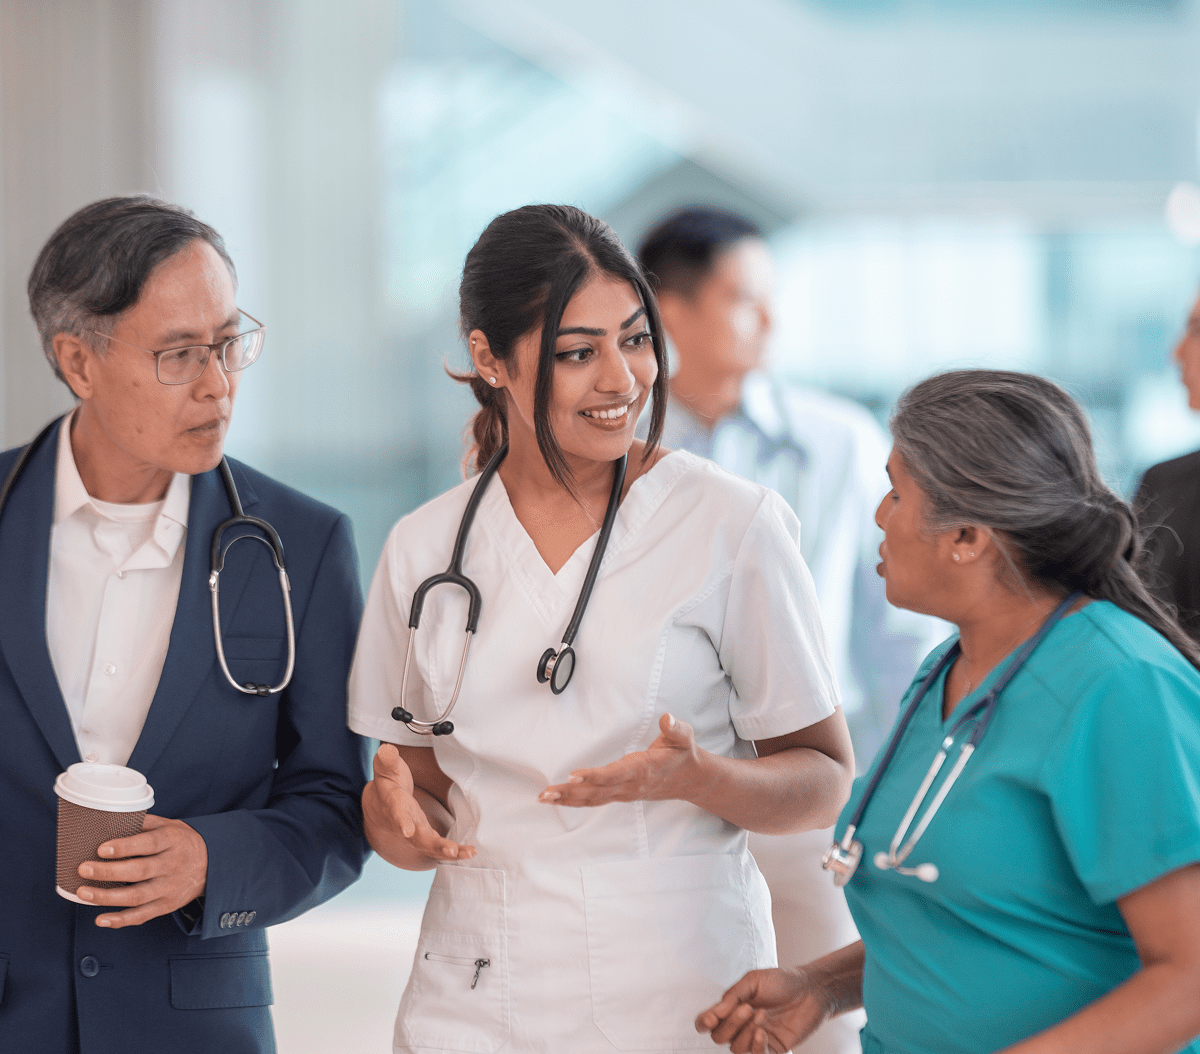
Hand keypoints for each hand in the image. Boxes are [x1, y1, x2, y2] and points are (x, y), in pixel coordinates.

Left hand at [75, 814, 207, 928]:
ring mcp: (169, 887)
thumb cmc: (181, 842)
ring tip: (83, 892)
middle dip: (109, 872)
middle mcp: (172, 865)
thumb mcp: (169, 825)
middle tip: (83, 869)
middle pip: (139, 871)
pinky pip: (142, 916)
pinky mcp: (166, 905)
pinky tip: (100, 919)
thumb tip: (110, 821)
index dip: (125, 847)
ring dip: (108, 897)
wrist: (211, 864)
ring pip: (137, 896)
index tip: (101, 849)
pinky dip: (120, 920)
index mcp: (173, 841)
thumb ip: (143, 824)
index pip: (148, 844)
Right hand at [364, 743, 474, 862]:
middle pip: (418, 838)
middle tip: (451, 850)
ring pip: (431, 846)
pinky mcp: (426, 837)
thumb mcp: (386, 769)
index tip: (407, 830)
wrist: (380, 806)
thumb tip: (387, 749)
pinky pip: (439, 848)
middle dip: (434, 844)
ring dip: (449, 851)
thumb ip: (387, 760)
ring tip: (469, 853)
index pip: (397, 813)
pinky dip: (455, 852)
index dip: (401, 821)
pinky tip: (471, 853)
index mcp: (394, 805)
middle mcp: (405, 824)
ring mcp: (416, 833)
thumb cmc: (387, 784)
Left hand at [539, 713, 699, 806]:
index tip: (573, 776)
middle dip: (570, 793)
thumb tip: (667, 718)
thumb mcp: (684, 738)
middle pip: (596, 792)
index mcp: (643, 769)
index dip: (594, 777)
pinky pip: (594, 800)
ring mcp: (624, 793)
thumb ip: (676, 729)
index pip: (615, 775)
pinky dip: (575, 801)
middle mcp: (630, 785)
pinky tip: (558, 799)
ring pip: (592, 799)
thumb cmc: (682, 755)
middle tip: (546, 793)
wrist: (690, 780)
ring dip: (567, 799)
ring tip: (544, 797)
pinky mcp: (619, 794)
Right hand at [695, 967, 827, 1052]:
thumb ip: (733, 995)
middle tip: (747, 1008)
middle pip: (720, 1037)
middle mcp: (740, 1025)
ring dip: (746, 1032)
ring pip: (736, 1048)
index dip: (704, 1022)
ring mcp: (755, 1038)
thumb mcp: (753, 980)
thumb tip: (715, 1012)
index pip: (708, 1021)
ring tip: (761, 1014)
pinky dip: (756, 1046)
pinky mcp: (772, 1049)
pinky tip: (763, 1032)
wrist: (811, 990)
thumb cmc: (783, 981)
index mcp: (732, 1007)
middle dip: (731, 1024)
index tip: (712, 1018)